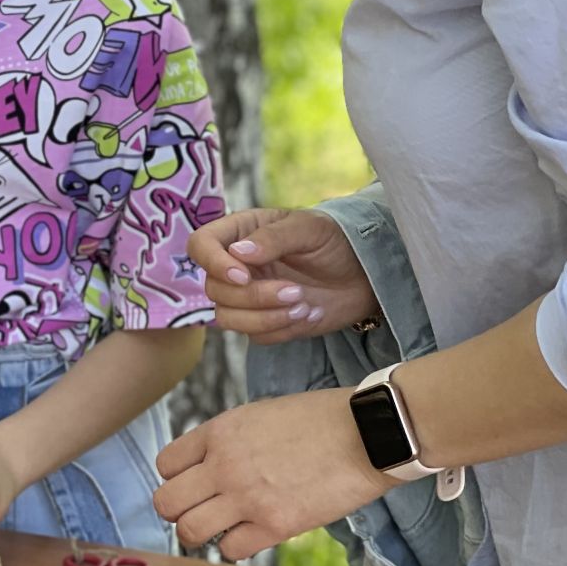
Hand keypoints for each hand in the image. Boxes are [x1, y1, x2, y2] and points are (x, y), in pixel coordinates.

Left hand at [155, 391, 391, 560]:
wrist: (366, 434)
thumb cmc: (318, 420)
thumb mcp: (258, 415)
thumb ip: (227, 441)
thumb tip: (207, 466)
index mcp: (218, 432)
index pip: (164, 464)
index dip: (175, 478)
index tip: (192, 484)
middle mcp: (223, 465)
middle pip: (166, 502)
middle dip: (176, 510)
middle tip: (196, 512)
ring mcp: (247, 497)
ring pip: (189, 531)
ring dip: (199, 533)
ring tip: (217, 528)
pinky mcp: (276, 525)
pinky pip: (231, 549)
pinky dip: (235, 547)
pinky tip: (250, 535)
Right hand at [189, 208, 376, 342]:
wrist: (367, 276)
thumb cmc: (337, 241)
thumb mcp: (309, 228)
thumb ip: (273, 237)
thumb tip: (238, 253)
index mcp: (239, 233)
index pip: (200, 246)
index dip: (213, 263)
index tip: (244, 275)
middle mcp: (236, 266)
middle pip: (214, 290)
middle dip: (254, 296)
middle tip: (296, 291)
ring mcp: (247, 297)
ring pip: (227, 318)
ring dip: (265, 318)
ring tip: (304, 305)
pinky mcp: (264, 323)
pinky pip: (255, 337)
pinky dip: (282, 330)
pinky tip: (309, 314)